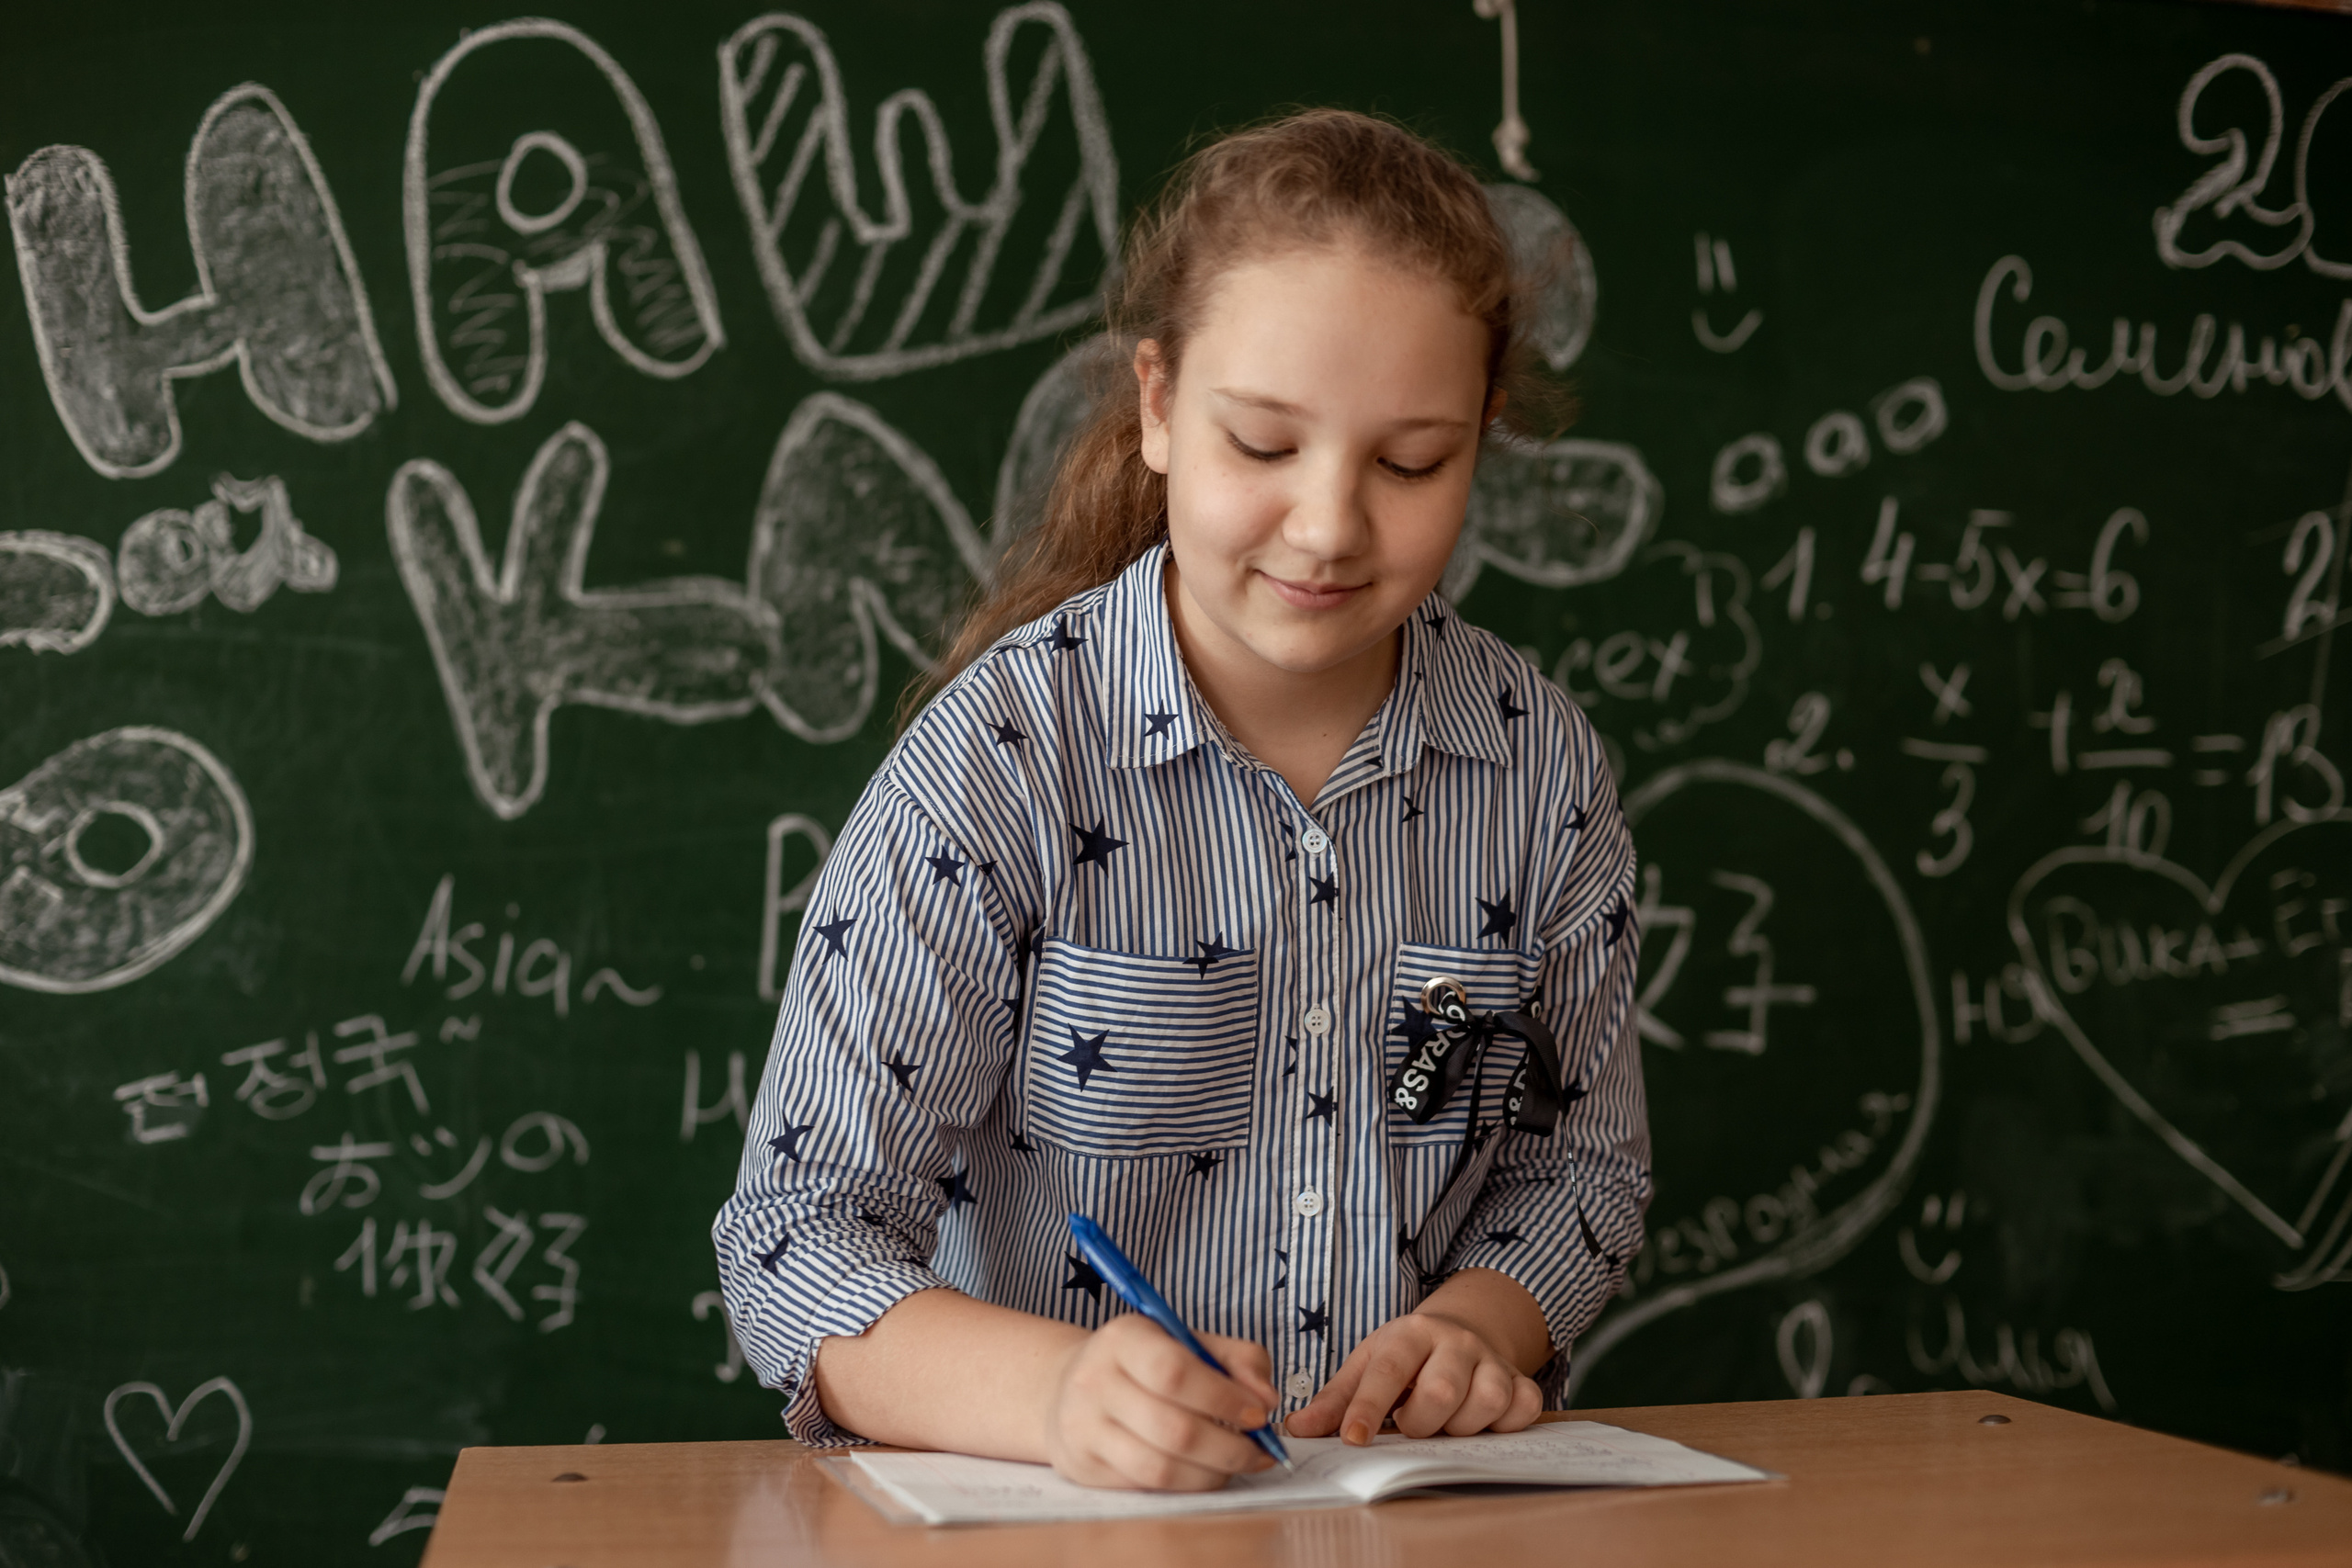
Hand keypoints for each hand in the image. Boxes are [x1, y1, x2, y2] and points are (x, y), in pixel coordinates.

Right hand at [1041, 1314, 1280, 1490]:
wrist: (1068, 1386)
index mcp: (1123, 1339)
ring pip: (1161, 1468)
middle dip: (1231, 1447)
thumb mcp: (1187, 1341)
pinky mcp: (1084, 1467)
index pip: (1175, 1372)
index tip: (1260, 1413)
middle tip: (1262, 1450)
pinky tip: (1207, 1472)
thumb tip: (1267, 1399)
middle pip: (1173, 1429)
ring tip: (1240, 1464)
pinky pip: (1147, 1487)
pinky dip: (1189, 1485)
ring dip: (1214, 1473)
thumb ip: (1239, 1358)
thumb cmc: (1142, 1363)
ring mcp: (1083, 1428)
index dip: (1224, 1398)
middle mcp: (1094, 1381)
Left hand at [1285, 1307, 1541, 1444]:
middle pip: (1440, 1391)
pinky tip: (1482, 1421)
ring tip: (1445, 1422)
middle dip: (1420, 1424)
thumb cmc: (1407, 1357)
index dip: (1368, 1407)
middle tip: (1411, 1425)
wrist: (1462, 1331)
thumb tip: (1297, 1429)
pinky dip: (1503, 1426)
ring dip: (1460, 1427)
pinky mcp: (1521, 1380)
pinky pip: (1522, 1410)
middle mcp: (1455, 1341)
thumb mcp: (1367, 1365)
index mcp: (1410, 1333)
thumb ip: (1335, 1399)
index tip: (1353, 1440)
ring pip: (1485, 1402)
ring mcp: (1491, 1359)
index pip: (1387, 1370)